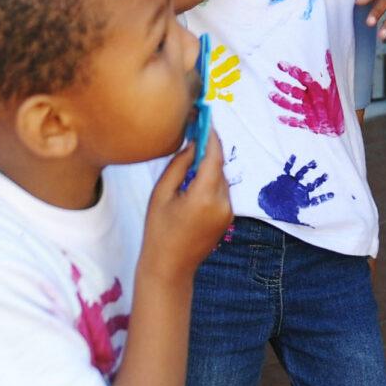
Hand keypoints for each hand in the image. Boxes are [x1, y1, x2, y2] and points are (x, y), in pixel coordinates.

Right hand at [141, 131, 231, 279]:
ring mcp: (228, 212)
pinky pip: (221, 191)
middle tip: (195, 131)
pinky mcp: (227, 219)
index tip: (205, 118)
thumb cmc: (158, 230)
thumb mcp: (161, 194)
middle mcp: (222, 203)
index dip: (211, 135)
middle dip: (209, 149)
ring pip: (221, 178)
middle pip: (219, 166)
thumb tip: (192, 143)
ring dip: (209, 166)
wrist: (169, 268)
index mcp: (204, 196)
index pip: (214, 156)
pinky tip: (193, 182)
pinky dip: (211, 181)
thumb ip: (178, 165)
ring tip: (190, 157)